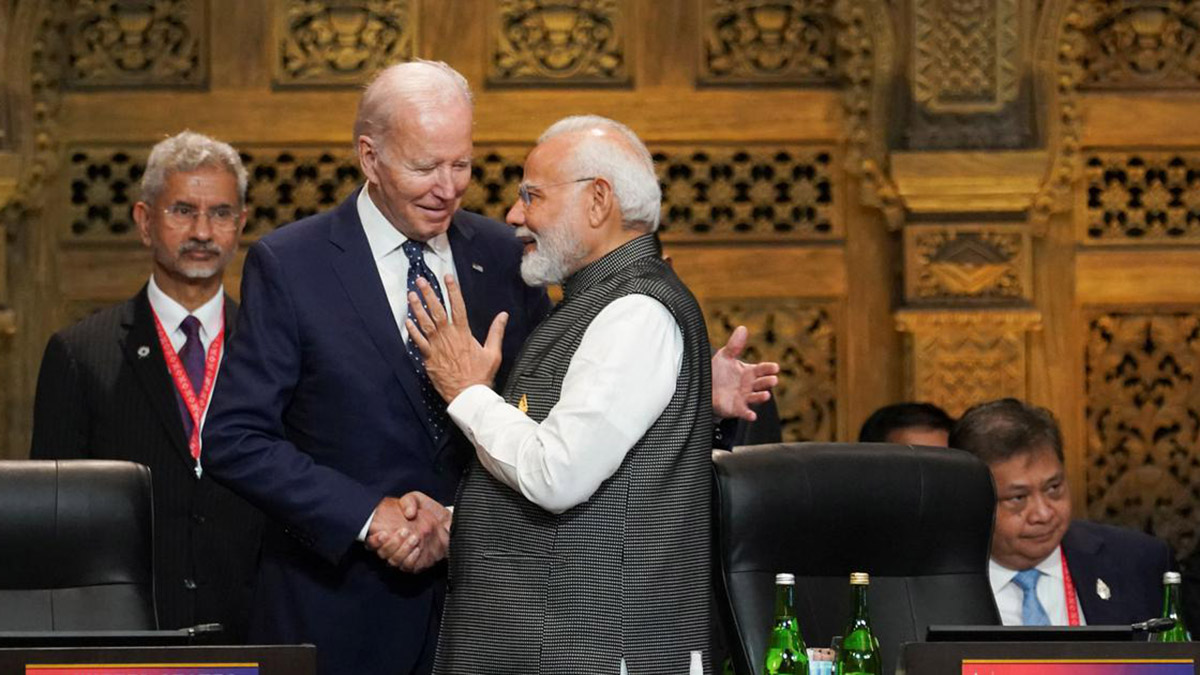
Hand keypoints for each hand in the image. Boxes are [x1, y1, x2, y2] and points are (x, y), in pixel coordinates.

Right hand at [365, 492, 451, 572]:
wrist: (447, 523)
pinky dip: (411, 558)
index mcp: (388, 533)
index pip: (372, 542)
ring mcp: (404, 556)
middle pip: (383, 553)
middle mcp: (393, 547)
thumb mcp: (417, 499)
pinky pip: (408, 567)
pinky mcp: (416, 564)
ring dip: (403, 550)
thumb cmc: (428, 511)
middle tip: (405, 531)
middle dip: (392, 543)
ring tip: (415, 537)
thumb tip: (408, 513)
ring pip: (394, 561)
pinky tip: (418, 548)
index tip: (383, 533)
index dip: (374, 541)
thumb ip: (409, 502)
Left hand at [406, 275, 507, 401]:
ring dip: (418, 308)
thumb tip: (503, 315)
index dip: (452, 290)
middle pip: (437, 310)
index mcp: (464, 333)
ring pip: (425, 323)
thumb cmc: (481, 374)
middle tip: (421, 280)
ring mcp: (437, 347)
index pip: (458, 306)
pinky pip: (418, 342)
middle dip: (429, 294)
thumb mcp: (493, 352)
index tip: (447, 277)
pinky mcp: (429, 358)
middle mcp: (449, 336)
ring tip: (411, 294)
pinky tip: (407, 320)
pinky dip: (412, 331)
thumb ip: (496, 332)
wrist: (468, 394)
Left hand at [711, 325, 779, 420]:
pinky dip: (749, 414)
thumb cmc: (719, 373)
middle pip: (762, 383)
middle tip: (773, 379)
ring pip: (756, 397)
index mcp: (749, 372)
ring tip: (766, 395)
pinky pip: (744, 412)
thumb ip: (735, 345)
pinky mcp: (737, 409)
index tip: (775, 367)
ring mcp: (744, 397)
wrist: (706, 389)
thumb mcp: (725, 356)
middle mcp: (750, 385)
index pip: (762, 369)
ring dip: (761, 397)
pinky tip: (752, 415)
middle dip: (768, 381)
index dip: (769, 368)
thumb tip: (742, 328)